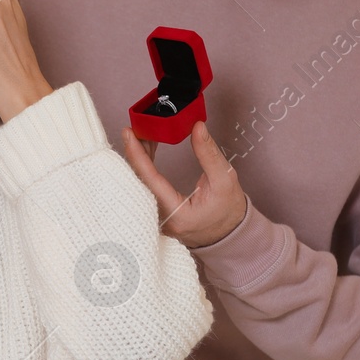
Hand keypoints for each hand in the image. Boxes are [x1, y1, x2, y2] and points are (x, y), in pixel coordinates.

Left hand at [120, 121, 246, 247]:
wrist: (230, 232)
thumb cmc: (228, 209)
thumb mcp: (225, 179)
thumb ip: (208, 153)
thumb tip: (197, 127)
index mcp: (178, 214)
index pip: (150, 180)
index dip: (137, 155)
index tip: (129, 134)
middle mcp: (161, 219)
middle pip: (139, 181)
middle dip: (136, 152)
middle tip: (137, 128)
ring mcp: (156, 218)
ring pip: (140, 183)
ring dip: (140, 157)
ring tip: (145, 133)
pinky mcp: (156, 213)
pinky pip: (144, 186)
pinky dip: (144, 165)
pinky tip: (148, 149)